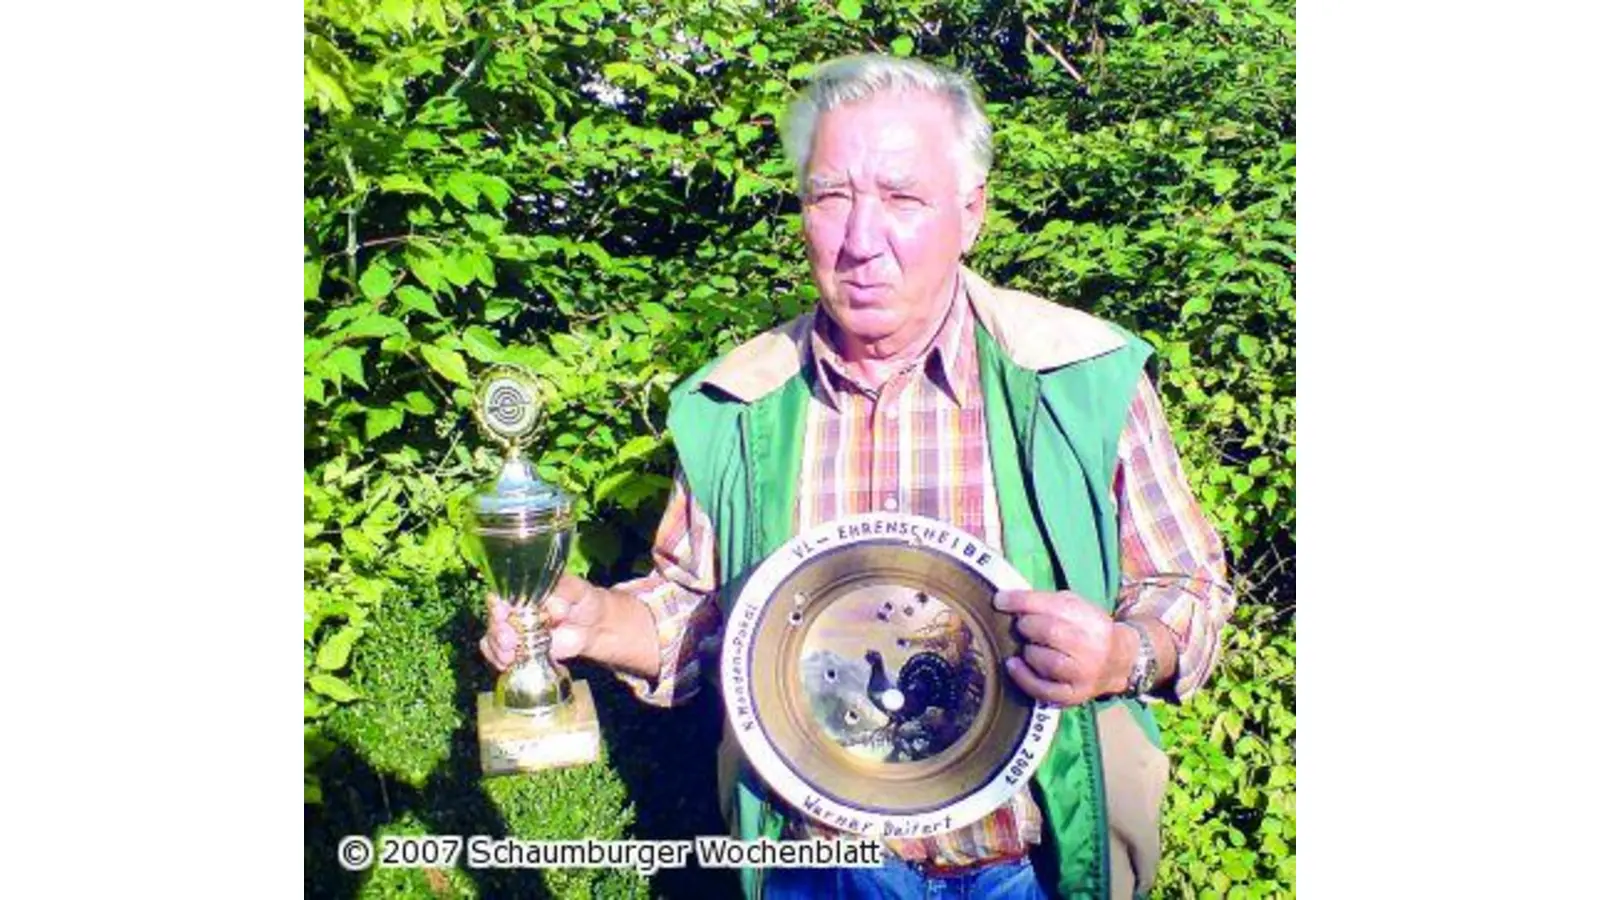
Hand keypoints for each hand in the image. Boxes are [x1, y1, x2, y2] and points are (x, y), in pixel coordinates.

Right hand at [477, 575, 604, 670]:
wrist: (592, 625)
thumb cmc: (581, 600)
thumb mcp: (577, 590)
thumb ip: (565, 594)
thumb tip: (555, 608)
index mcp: (522, 589)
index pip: (501, 593)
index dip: (497, 604)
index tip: (502, 614)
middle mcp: (512, 608)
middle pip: (493, 619)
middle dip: (497, 631)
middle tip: (509, 641)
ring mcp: (512, 630)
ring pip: (492, 639)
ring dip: (497, 649)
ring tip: (510, 657)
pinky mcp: (516, 650)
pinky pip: (499, 656)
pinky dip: (499, 661)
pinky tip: (508, 665)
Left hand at [993, 589, 1132, 706]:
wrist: (1118, 662)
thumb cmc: (1087, 630)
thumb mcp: (1076, 608)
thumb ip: (1047, 603)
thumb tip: (1007, 600)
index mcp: (1091, 619)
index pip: (1053, 606)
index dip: (1022, 601)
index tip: (999, 600)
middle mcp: (1091, 647)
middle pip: (1050, 632)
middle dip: (1026, 626)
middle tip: (1021, 626)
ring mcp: (1084, 674)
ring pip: (1047, 662)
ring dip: (1028, 651)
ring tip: (1026, 646)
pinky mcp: (1074, 695)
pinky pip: (1044, 689)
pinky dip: (1024, 677)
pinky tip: (1013, 664)